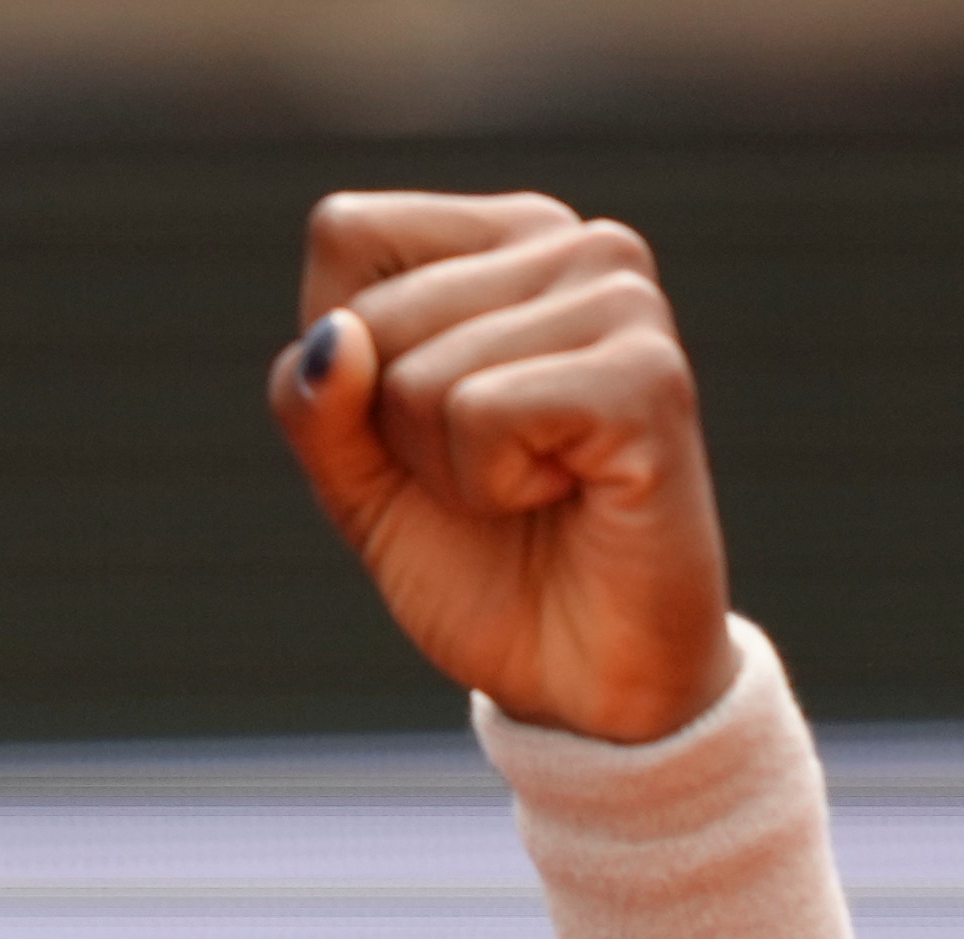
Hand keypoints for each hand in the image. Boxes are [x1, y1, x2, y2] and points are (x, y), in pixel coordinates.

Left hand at [270, 190, 738, 745]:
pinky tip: (563, 495)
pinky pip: (481, 413)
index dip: (342, 357)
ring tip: (529, 490)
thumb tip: (335, 338)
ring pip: (419, 374)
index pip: (345, 234)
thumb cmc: (480, 562)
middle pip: (373, 312)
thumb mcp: (357, 480)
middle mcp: (579, 246)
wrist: (582, 680)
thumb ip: (316, 402)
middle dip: (392, 428)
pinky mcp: (648, 375)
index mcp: (508, 242)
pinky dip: (491, 485)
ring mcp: (623, 302)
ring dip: (445, 469)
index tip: (419, 425)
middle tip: (486, 477)